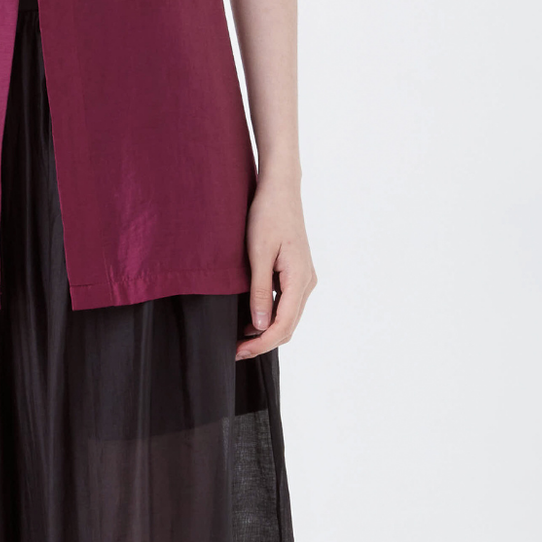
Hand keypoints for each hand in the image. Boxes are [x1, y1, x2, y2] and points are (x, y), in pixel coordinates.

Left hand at [236, 173, 315, 359]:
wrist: (280, 190)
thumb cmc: (267, 216)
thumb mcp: (258, 254)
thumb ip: (260, 291)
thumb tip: (261, 326)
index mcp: (299, 279)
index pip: (283, 325)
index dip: (261, 343)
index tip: (238, 351)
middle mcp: (307, 282)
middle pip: (288, 327)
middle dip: (263, 342)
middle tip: (235, 350)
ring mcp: (304, 278)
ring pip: (288, 318)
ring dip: (266, 331)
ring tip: (239, 337)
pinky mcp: (297, 274)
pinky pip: (287, 304)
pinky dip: (271, 317)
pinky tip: (250, 318)